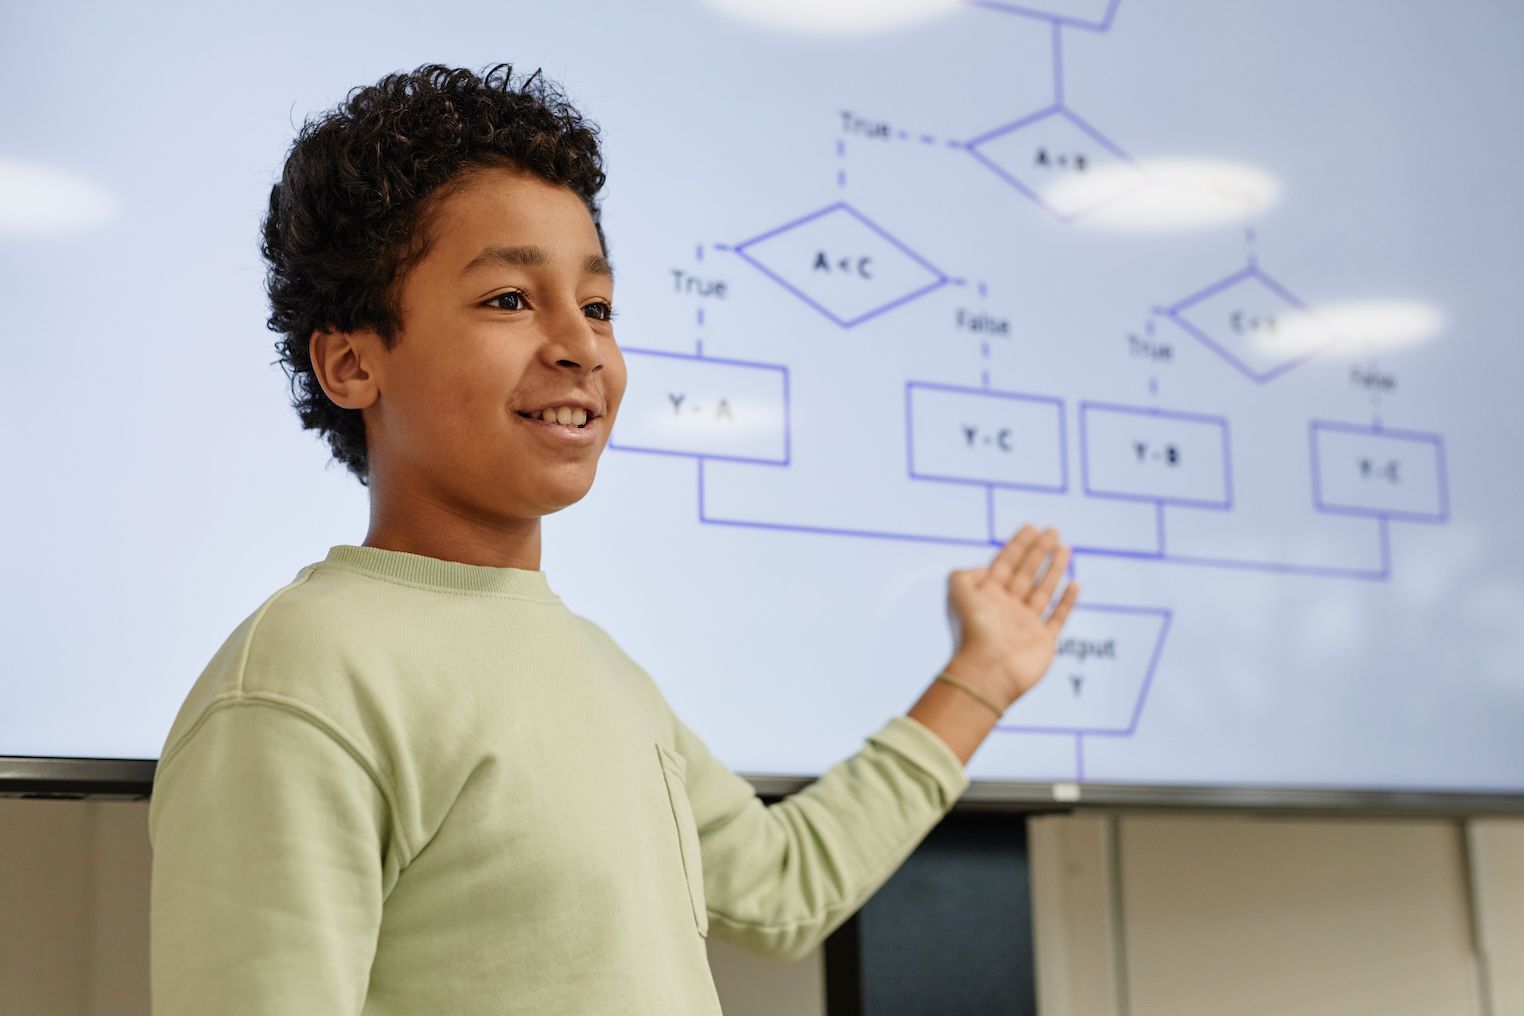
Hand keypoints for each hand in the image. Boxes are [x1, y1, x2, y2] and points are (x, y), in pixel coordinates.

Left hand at [945, 525, 1079, 706]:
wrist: (988, 670)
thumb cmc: (973, 631)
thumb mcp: (957, 592)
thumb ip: (964, 573)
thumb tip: (982, 569)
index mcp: (987, 596)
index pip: (1005, 564)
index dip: (1018, 545)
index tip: (1031, 527)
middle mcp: (1006, 609)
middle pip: (1026, 572)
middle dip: (1039, 551)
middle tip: (1053, 530)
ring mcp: (1026, 625)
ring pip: (1043, 590)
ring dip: (1054, 568)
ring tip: (1065, 547)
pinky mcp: (1043, 641)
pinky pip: (1058, 617)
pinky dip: (1067, 601)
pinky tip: (1074, 583)